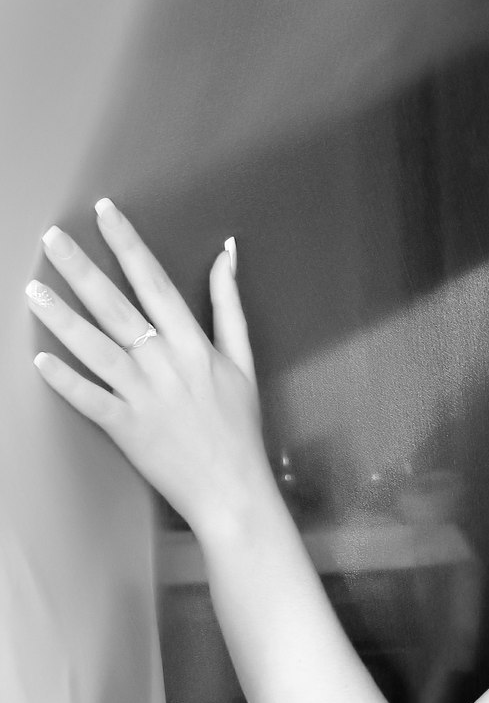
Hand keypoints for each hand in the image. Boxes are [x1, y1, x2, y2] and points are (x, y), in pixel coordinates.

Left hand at [26, 202, 270, 539]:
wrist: (234, 491)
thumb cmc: (239, 428)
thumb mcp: (243, 361)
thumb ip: (229, 305)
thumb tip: (228, 251)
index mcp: (193, 344)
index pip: (155, 281)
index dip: (128, 244)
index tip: (104, 211)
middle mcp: (166, 364)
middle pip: (117, 306)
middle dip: (82, 268)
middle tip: (51, 237)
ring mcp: (145, 397)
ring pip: (96, 348)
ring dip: (62, 317)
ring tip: (32, 289)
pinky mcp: (127, 429)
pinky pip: (90, 400)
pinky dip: (66, 381)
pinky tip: (40, 359)